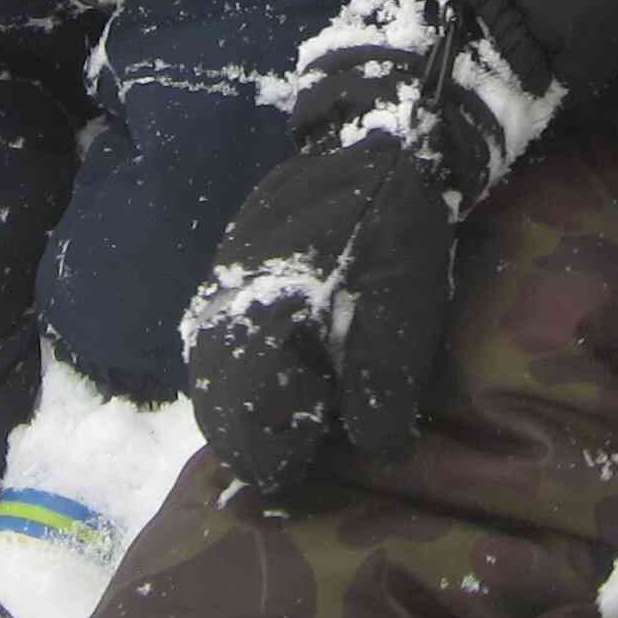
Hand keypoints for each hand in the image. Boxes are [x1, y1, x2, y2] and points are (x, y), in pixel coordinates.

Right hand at [184, 0, 519, 494]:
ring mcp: (218, 286)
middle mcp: (220, 316)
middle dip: (258, 438)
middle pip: (220, 409)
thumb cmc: (391, 237)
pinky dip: (250, 360)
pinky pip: (223, 334)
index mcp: (256, 337)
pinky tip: (290, 361)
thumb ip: (378, 397)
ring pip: (217, 371)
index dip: (275, 466)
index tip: (304, 475)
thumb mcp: (400, 323)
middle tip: (301, 450)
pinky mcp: (229, 266)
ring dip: (251, 401)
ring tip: (298, 410)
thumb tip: (370, 451)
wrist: (378, 142)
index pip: (243, 437)